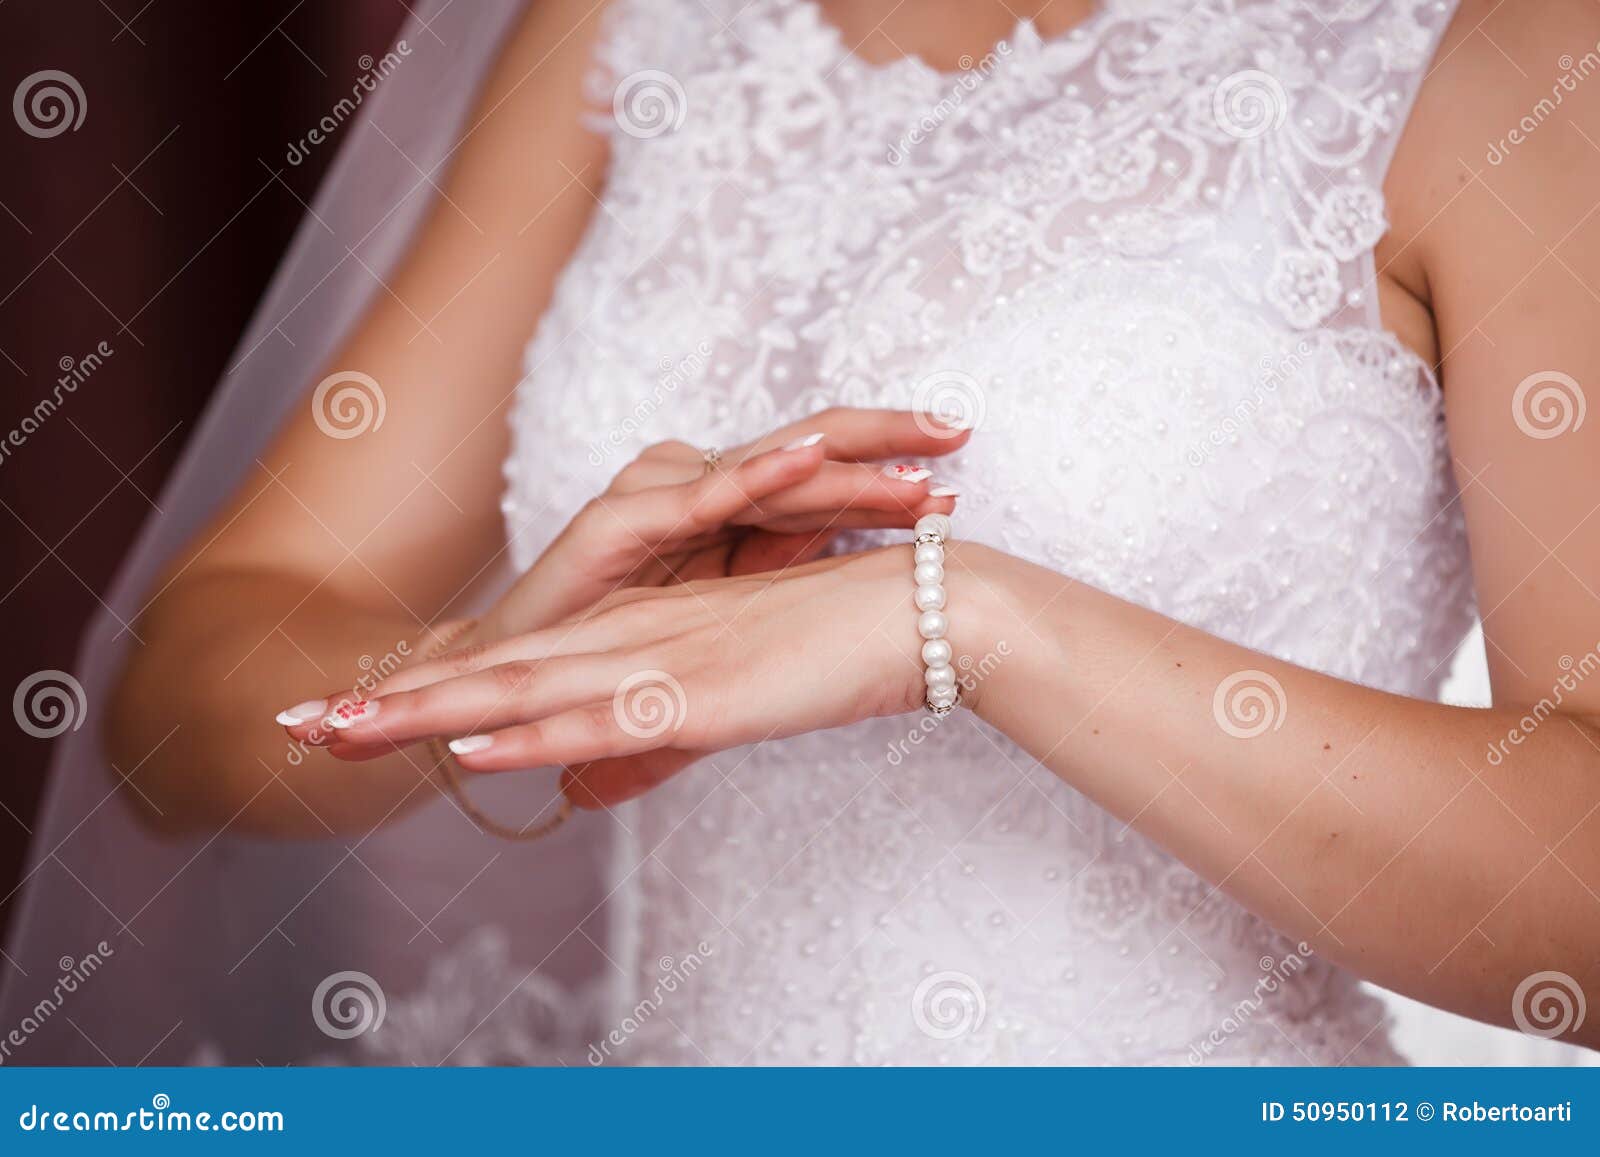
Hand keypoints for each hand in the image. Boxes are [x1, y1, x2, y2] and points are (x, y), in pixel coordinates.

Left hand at [281, 544, 1003, 807]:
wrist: (926, 612)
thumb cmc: (836, 654)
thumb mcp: (722, 709)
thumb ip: (642, 748)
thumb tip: (576, 795)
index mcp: (638, 637)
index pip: (517, 669)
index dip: (431, 694)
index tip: (359, 719)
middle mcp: (635, 638)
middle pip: (496, 673)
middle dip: (396, 703)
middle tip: (304, 726)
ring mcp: (666, 660)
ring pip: (525, 689)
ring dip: (429, 712)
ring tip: (342, 733)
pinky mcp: (708, 688)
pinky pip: (604, 713)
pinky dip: (529, 727)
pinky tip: (468, 742)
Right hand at [479, 408, 967, 638]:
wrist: (508, 673)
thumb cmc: (618, 646)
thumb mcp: (727, 623)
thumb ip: (787, 588)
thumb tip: (879, 577)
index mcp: (728, 510)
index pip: (825, 479)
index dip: (891, 474)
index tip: (962, 477)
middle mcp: (696, 486)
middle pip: (809, 452)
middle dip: (886, 442)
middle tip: (959, 431)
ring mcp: (657, 495)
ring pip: (769, 467)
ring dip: (844, 464)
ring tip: (914, 456)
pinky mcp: (618, 524)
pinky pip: (701, 497)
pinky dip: (759, 475)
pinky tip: (812, 460)